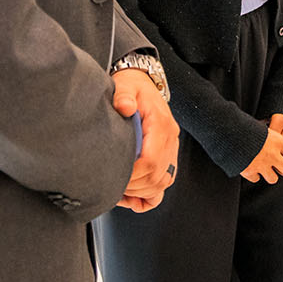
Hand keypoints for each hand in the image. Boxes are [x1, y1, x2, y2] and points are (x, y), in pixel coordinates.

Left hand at [112, 68, 178, 211]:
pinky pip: (165, 182)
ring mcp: (170, 148)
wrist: (143, 83)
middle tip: (111, 186)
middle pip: (157, 176)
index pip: (151, 160)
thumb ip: (124, 95)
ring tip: (119, 191)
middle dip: (134, 187)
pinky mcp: (167, 155)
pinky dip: (151, 195)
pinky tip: (134, 198)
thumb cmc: (132, 87)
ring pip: (163, 182)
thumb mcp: (125, 85)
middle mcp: (170, 138)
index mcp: (161, 124)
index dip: (133, 174)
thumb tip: (125, 107)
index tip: (114, 175)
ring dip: (141, 192)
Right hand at [240, 129, 282, 183]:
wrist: (228, 130)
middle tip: (276, 166)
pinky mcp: (249, 171)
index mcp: (279, 141)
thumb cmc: (247, 127)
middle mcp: (272, 154)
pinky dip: (253, 174)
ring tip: (262, 166)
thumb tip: (282, 152)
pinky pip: (256, 179)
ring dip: (268, 174)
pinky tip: (250, 165)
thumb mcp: (265, 129)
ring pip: (273, 179)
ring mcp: (261, 164)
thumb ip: (275, 141)